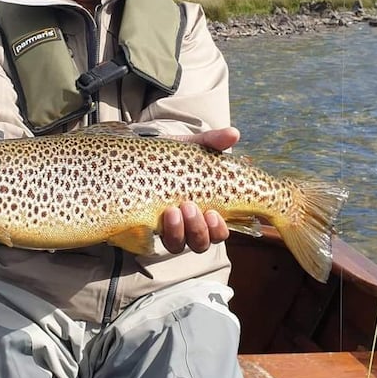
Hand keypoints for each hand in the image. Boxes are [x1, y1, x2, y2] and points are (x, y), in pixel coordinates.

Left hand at [159, 126, 239, 254]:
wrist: (142, 156)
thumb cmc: (174, 156)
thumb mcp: (193, 147)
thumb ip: (213, 142)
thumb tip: (234, 133)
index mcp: (206, 211)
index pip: (219, 231)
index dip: (218, 229)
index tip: (214, 213)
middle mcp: (189, 225)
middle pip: (200, 243)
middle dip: (198, 230)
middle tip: (190, 207)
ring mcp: (168, 228)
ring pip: (178, 244)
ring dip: (178, 231)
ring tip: (173, 210)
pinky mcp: (147, 228)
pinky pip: (154, 240)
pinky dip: (161, 230)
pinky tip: (160, 214)